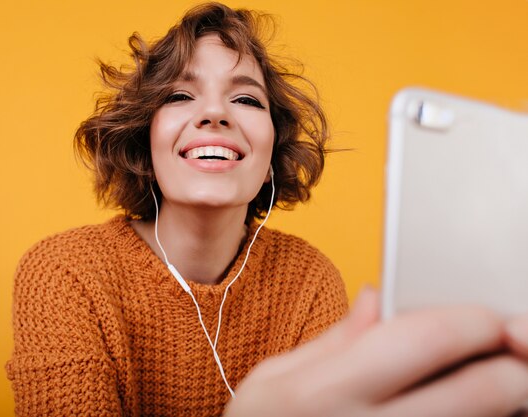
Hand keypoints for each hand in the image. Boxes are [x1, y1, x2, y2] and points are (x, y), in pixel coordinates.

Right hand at [224, 288, 527, 416]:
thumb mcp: (275, 378)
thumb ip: (335, 338)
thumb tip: (377, 298)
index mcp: (327, 392)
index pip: (427, 339)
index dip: (474, 319)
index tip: (484, 315)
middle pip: (487, 390)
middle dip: (515, 357)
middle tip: (511, 344)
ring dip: (507, 395)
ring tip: (486, 377)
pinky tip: (462, 405)